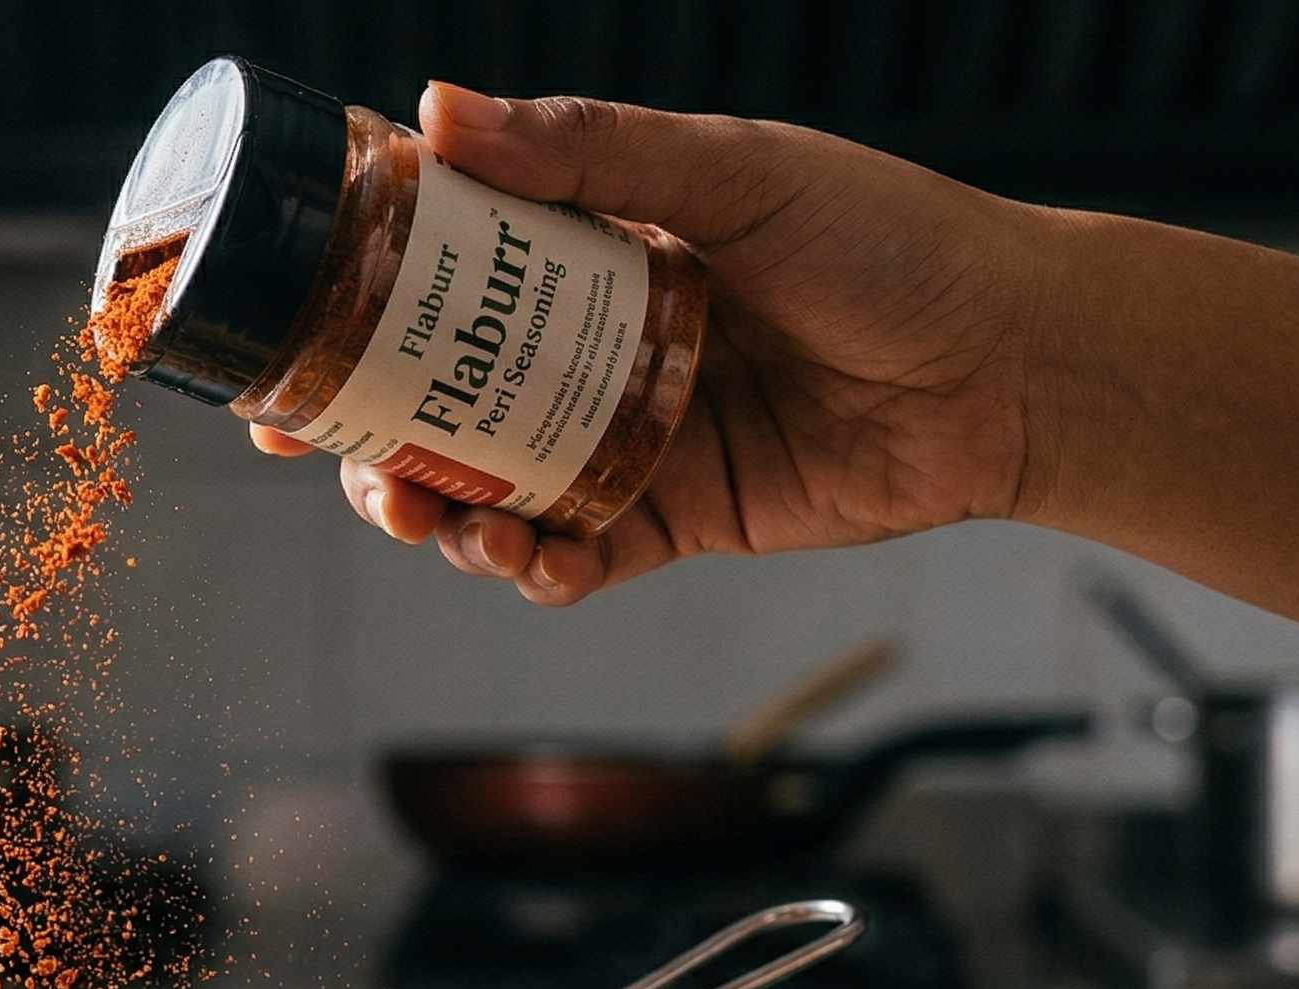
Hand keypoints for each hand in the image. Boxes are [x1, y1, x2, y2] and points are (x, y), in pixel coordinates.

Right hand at [256, 82, 1056, 607]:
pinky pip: (574, 556)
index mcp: (595, 250)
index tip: (280, 329)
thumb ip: (590, 147)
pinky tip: (520, 560)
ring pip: (488, 485)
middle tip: (314, 442)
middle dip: (364, 429)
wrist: (1018, 364)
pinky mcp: (675, 519)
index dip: (352, 303)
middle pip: (439, 394)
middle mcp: (596, 347)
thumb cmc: (896, 241)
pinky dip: (530, 570)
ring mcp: (629, 437)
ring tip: (420, 515)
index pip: (442, 273)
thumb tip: (440, 109)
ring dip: (433, 510)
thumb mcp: (735, 171)